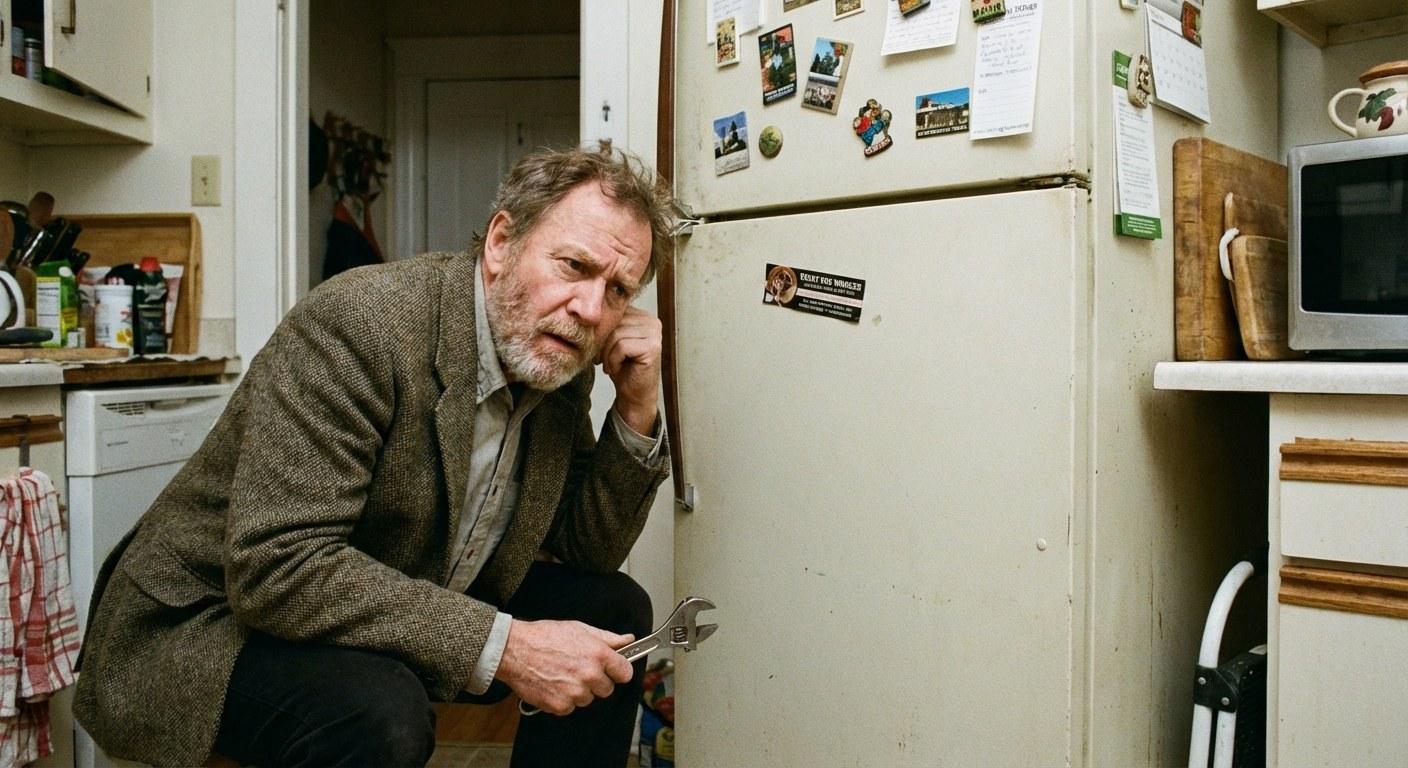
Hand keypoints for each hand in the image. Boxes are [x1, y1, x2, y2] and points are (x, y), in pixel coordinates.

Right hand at [496, 619, 634, 715]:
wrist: (514, 650)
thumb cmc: (545, 636)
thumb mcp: (579, 629)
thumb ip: (608, 638)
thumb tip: (628, 639)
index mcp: (598, 654)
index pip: (625, 673)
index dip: (618, 671)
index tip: (613, 670)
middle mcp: (590, 675)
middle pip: (607, 689)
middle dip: (596, 682)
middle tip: (579, 669)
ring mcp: (575, 692)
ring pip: (588, 699)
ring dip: (579, 691)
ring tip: (562, 675)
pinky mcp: (560, 706)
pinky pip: (570, 707)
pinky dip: (563, 700)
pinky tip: (553, 684)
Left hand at [602, 307, 661, 434]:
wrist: (633, 395)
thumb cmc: (622, 368)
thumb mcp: (611, 341)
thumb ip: (608, 324)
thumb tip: (587, 312)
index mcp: (642, 316)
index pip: (614, 312)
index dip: (602, 331)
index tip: (601, 349)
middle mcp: (652, 321)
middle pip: (614, 322)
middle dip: (603, 343)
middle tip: (603, 359)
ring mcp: (655, 334)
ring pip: (616, 335)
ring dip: (607, 354)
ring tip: (611, 365)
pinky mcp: (653, 348)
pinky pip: (621, 346)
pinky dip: (613, 360)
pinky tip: (617, 368)